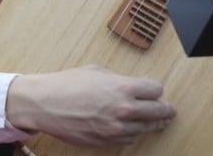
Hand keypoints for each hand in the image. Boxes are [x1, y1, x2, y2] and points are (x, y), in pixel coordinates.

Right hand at [6, 65, 175, 145]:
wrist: (44, 104)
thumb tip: (137, 84)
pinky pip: (130, 138)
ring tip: (152, 119)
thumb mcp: (95, 71)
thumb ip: (119, 79)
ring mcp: (117, 128)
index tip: (154, 90)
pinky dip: (131, 132)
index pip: (156, 90)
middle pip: (159, 111)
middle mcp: (124, 109)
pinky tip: (127, 125)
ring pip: (147, 128)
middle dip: (164, 109)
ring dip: (149, 122)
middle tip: (167, 109)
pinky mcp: (108, 140)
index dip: (155, 89)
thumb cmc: (66, 84)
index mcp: (122, 88)